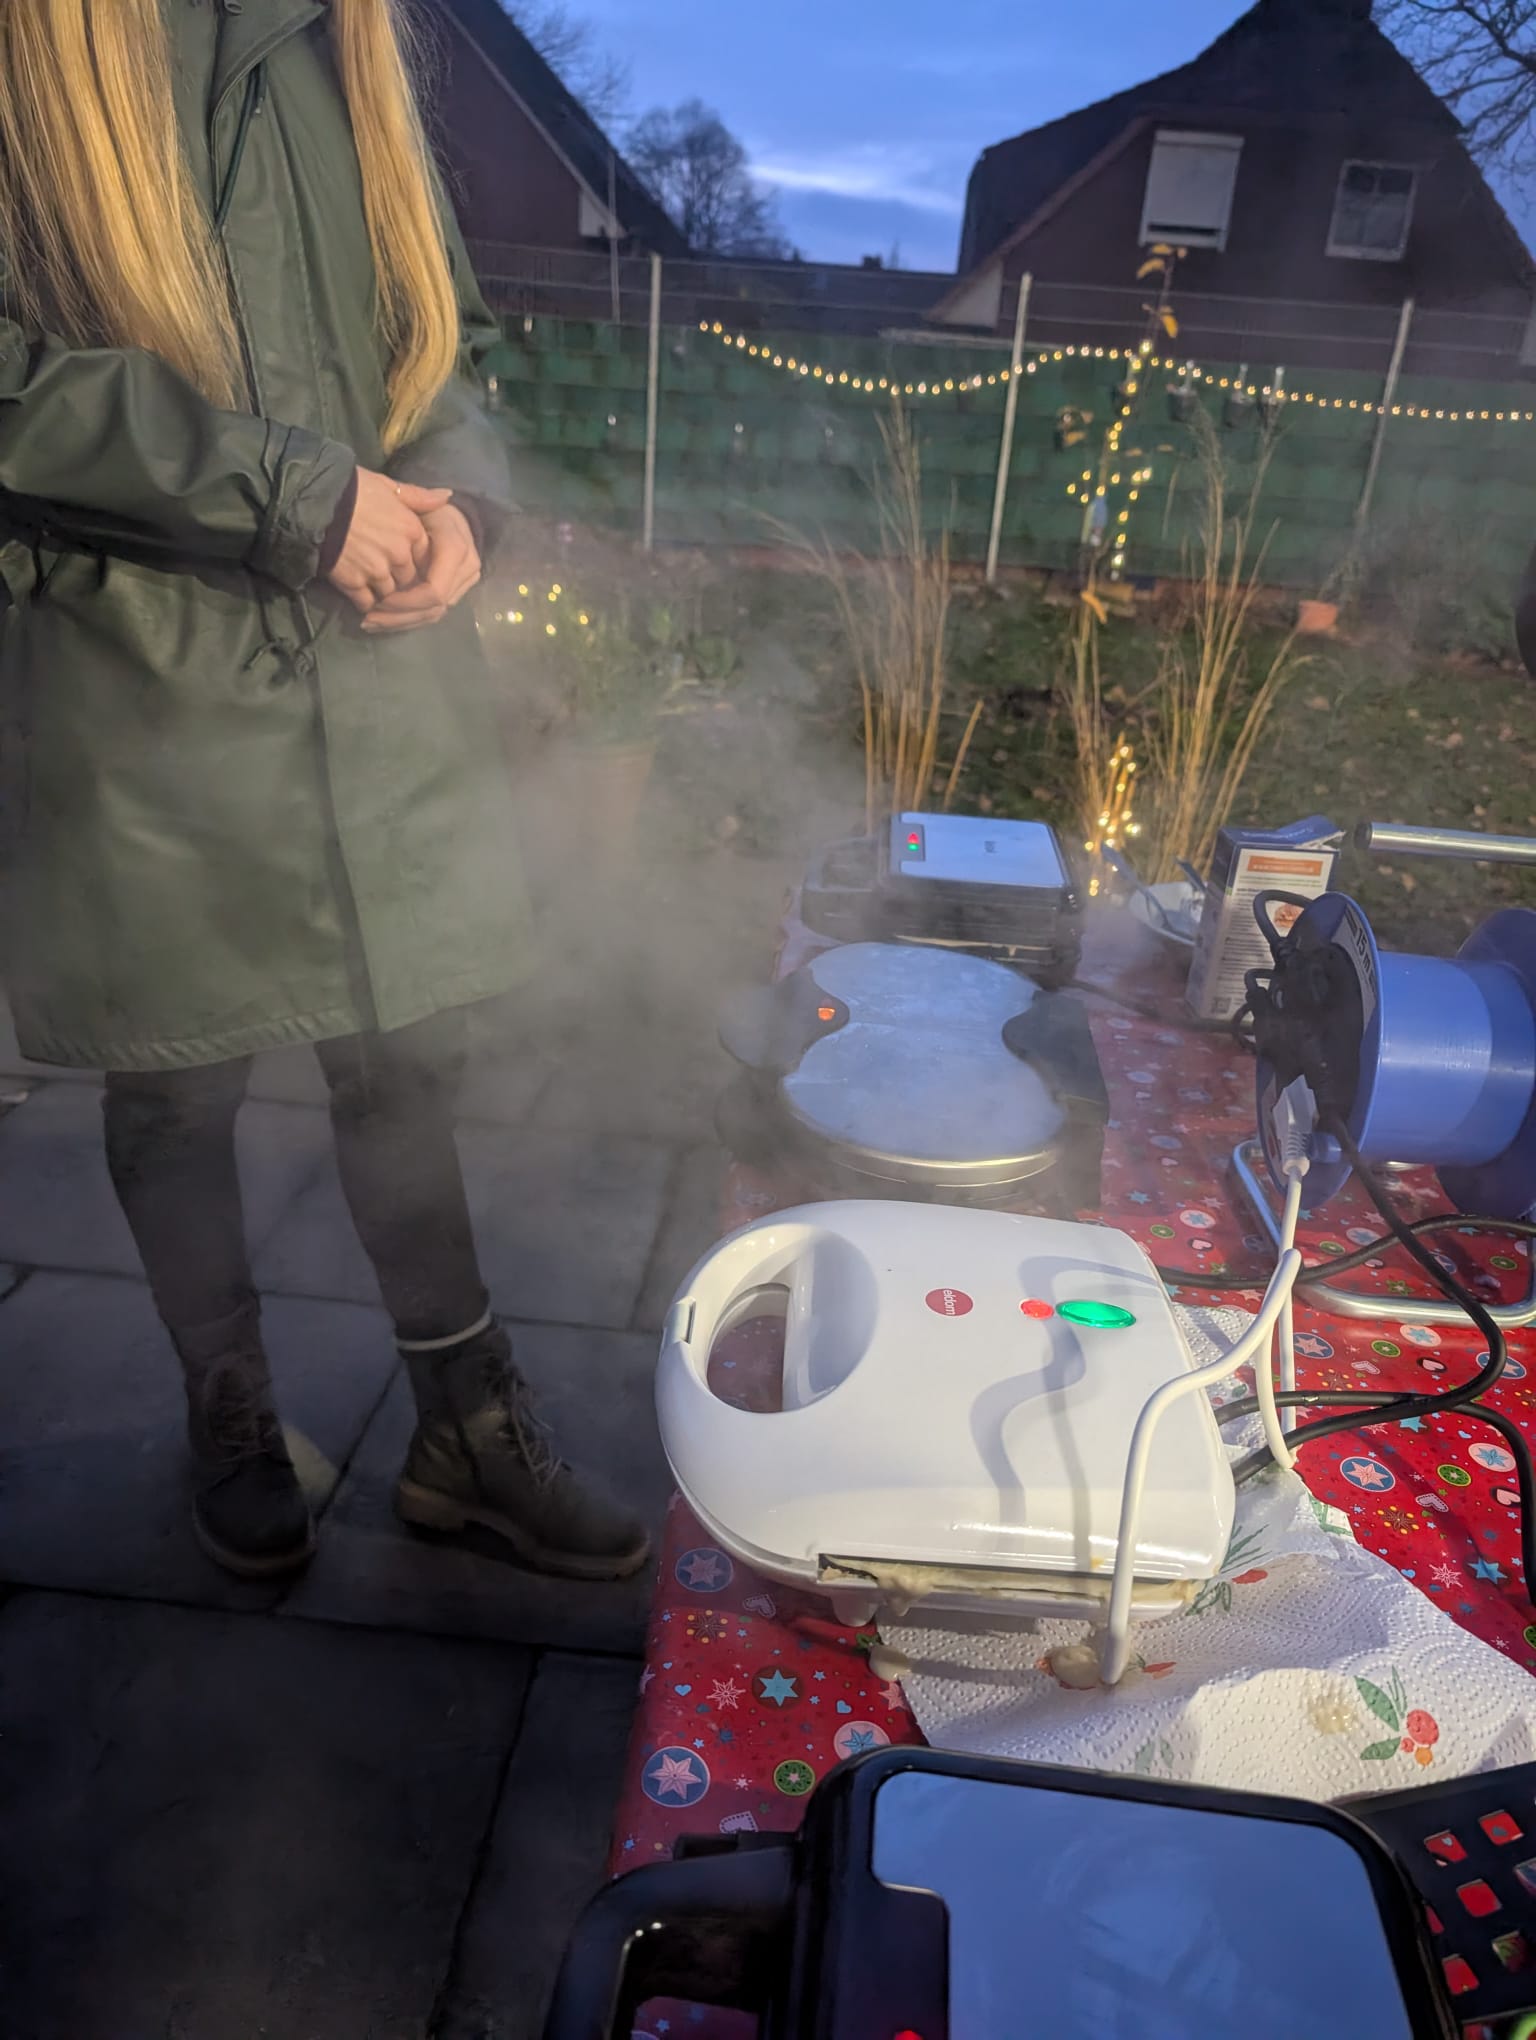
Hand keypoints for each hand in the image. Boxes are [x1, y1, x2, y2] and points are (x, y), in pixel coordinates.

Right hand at [325, 470, 451, 613]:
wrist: (314, 501)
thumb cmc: (352, 489)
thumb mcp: (388, 486)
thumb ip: (419, 497)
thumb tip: (447, 497)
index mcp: (411, 530)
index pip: (424, 557)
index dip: (412, 559)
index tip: (399, 556)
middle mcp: (399, 554)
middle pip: (408, 578)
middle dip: (398, 578)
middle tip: (381, 570)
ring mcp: (377, 571)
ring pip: (389, 593)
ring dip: (381, 591)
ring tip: (368, 582)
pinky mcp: (354, 583)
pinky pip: (367, 602)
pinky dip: (364, 602)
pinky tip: (357, 593)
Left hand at [361, 504, 481, 635]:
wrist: (452, 519)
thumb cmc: (429, 510)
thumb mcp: (420, 503)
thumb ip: (422, 499)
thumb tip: (444, 495)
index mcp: (456, 551)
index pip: (434, 592)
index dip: (405, 602)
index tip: (378, 600)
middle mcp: (466, 572)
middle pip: (433, 609)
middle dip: (399, 617)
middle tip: (368, 619)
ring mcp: (464, 586)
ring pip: (433, 616)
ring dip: (401, 622)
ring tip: (371, 622)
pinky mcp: (457, 594)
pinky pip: (432, 613)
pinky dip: (407, 619)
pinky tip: (384, 620)